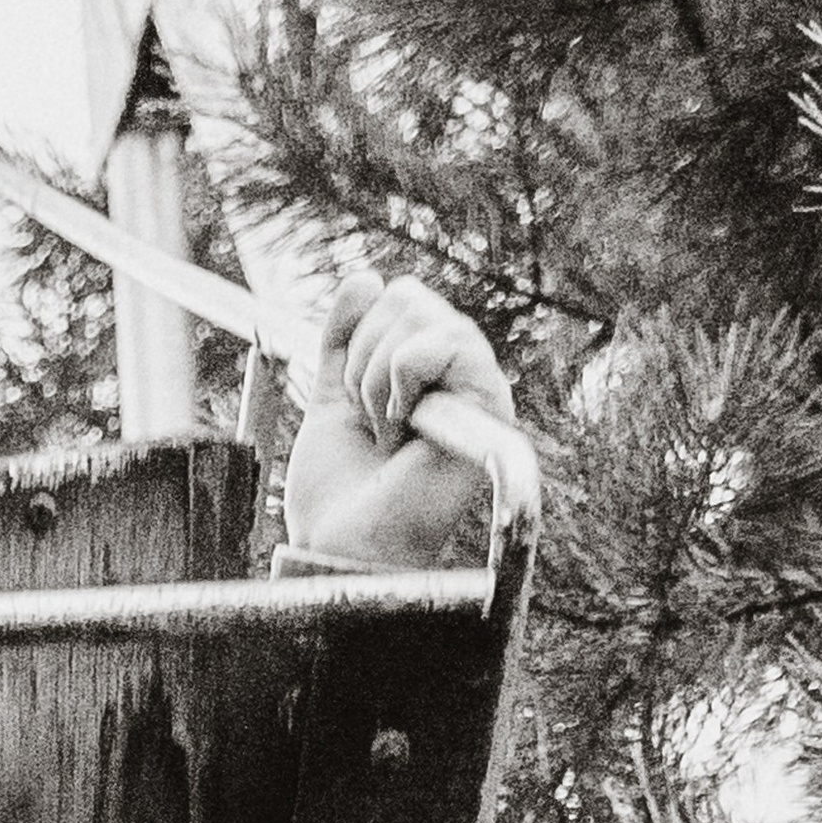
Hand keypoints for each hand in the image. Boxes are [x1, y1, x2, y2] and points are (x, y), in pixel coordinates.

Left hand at [282, 266, 512, 570]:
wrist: (342, 545)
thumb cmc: (338, 493)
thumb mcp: (331, 400)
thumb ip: (344, 341)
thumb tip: (367, 277)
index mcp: (423, 372)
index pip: (394, 297)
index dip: (356, 339)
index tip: (352, 405)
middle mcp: (457, 375)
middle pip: (408, 295)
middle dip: (363, 359)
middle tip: (368, 422)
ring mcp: (476, 387)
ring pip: (422, 314)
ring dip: (377, 377)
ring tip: (385, 432)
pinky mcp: (491, 406)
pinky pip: (447, 340)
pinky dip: (403, 379)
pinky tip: (405, 430)